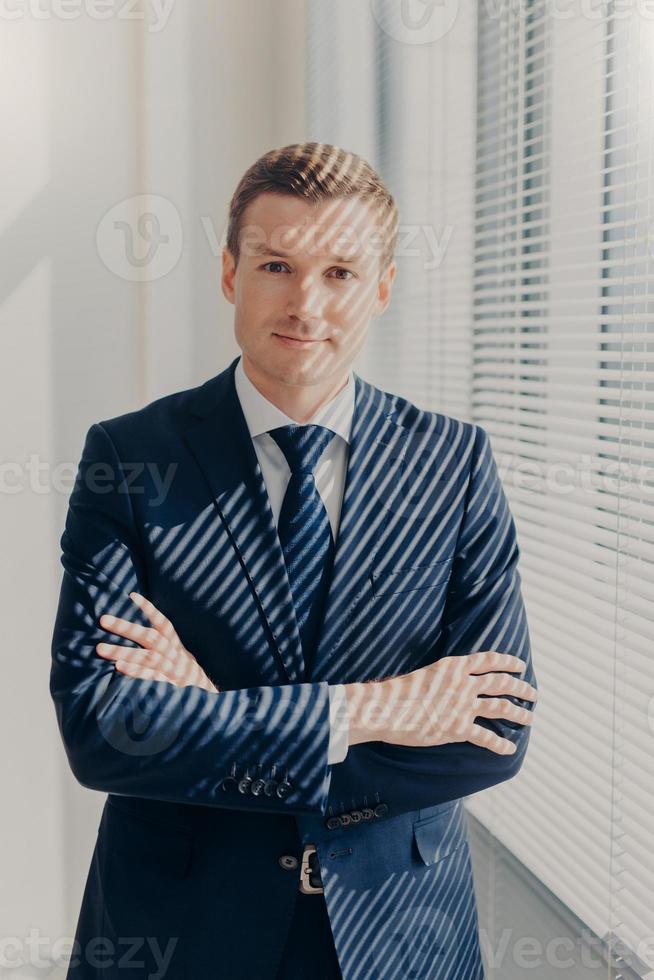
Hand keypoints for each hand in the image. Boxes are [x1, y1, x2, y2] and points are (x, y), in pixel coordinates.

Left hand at [96, 592, 220, 693]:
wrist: (207, 698)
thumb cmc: (188, 676)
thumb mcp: (181, 657)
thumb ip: (166, 646)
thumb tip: (145, 633)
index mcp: (176, 646)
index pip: (163, 624)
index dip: (149, 609)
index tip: (132, 595)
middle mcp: (173, 654)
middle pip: (148, 637)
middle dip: (125, 628)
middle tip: (103, 620)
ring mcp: (170, 669)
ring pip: (146, 656)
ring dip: (122, 651)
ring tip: (100, 648)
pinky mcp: (168, 685)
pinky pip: (150, 677)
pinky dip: (135, 671)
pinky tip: (119, 667)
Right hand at [343, 651, 537, 755]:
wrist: (385, 709)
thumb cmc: (398, 692)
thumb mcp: (426, 674)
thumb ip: (444, 678)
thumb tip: (453, 682)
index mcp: (454, 667)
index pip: (488, 660)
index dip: (507, 662)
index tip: (520, 665)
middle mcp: (463, 684)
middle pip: (501, 683)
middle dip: (521, 688)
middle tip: (533, 694)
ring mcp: (462, 706)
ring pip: (500, 707)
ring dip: (519, 713)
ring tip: (530, 718)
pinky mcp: (458, 728)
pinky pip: (487, 737)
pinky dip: (500, 744)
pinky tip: (509, 749)